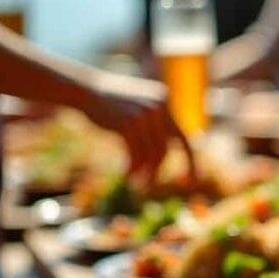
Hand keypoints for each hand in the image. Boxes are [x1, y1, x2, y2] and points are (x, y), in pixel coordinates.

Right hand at [76, 72, 195, 183]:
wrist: (84, 91)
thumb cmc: (110, 105)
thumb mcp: (137, 110)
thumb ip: (154, 125)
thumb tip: (166, 153)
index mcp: (163, 102)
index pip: (183, 136)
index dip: (191, 159)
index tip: (195, 178)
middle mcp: (158, 106)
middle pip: (171, 146)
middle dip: (174, 168)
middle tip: (170, 185)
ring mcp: (144, 114)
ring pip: (154, 153)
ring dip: (147, 172)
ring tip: (138, 184)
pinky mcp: (129, 123)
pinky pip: (137, 154)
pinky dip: (133, 168)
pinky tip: (127, 175)